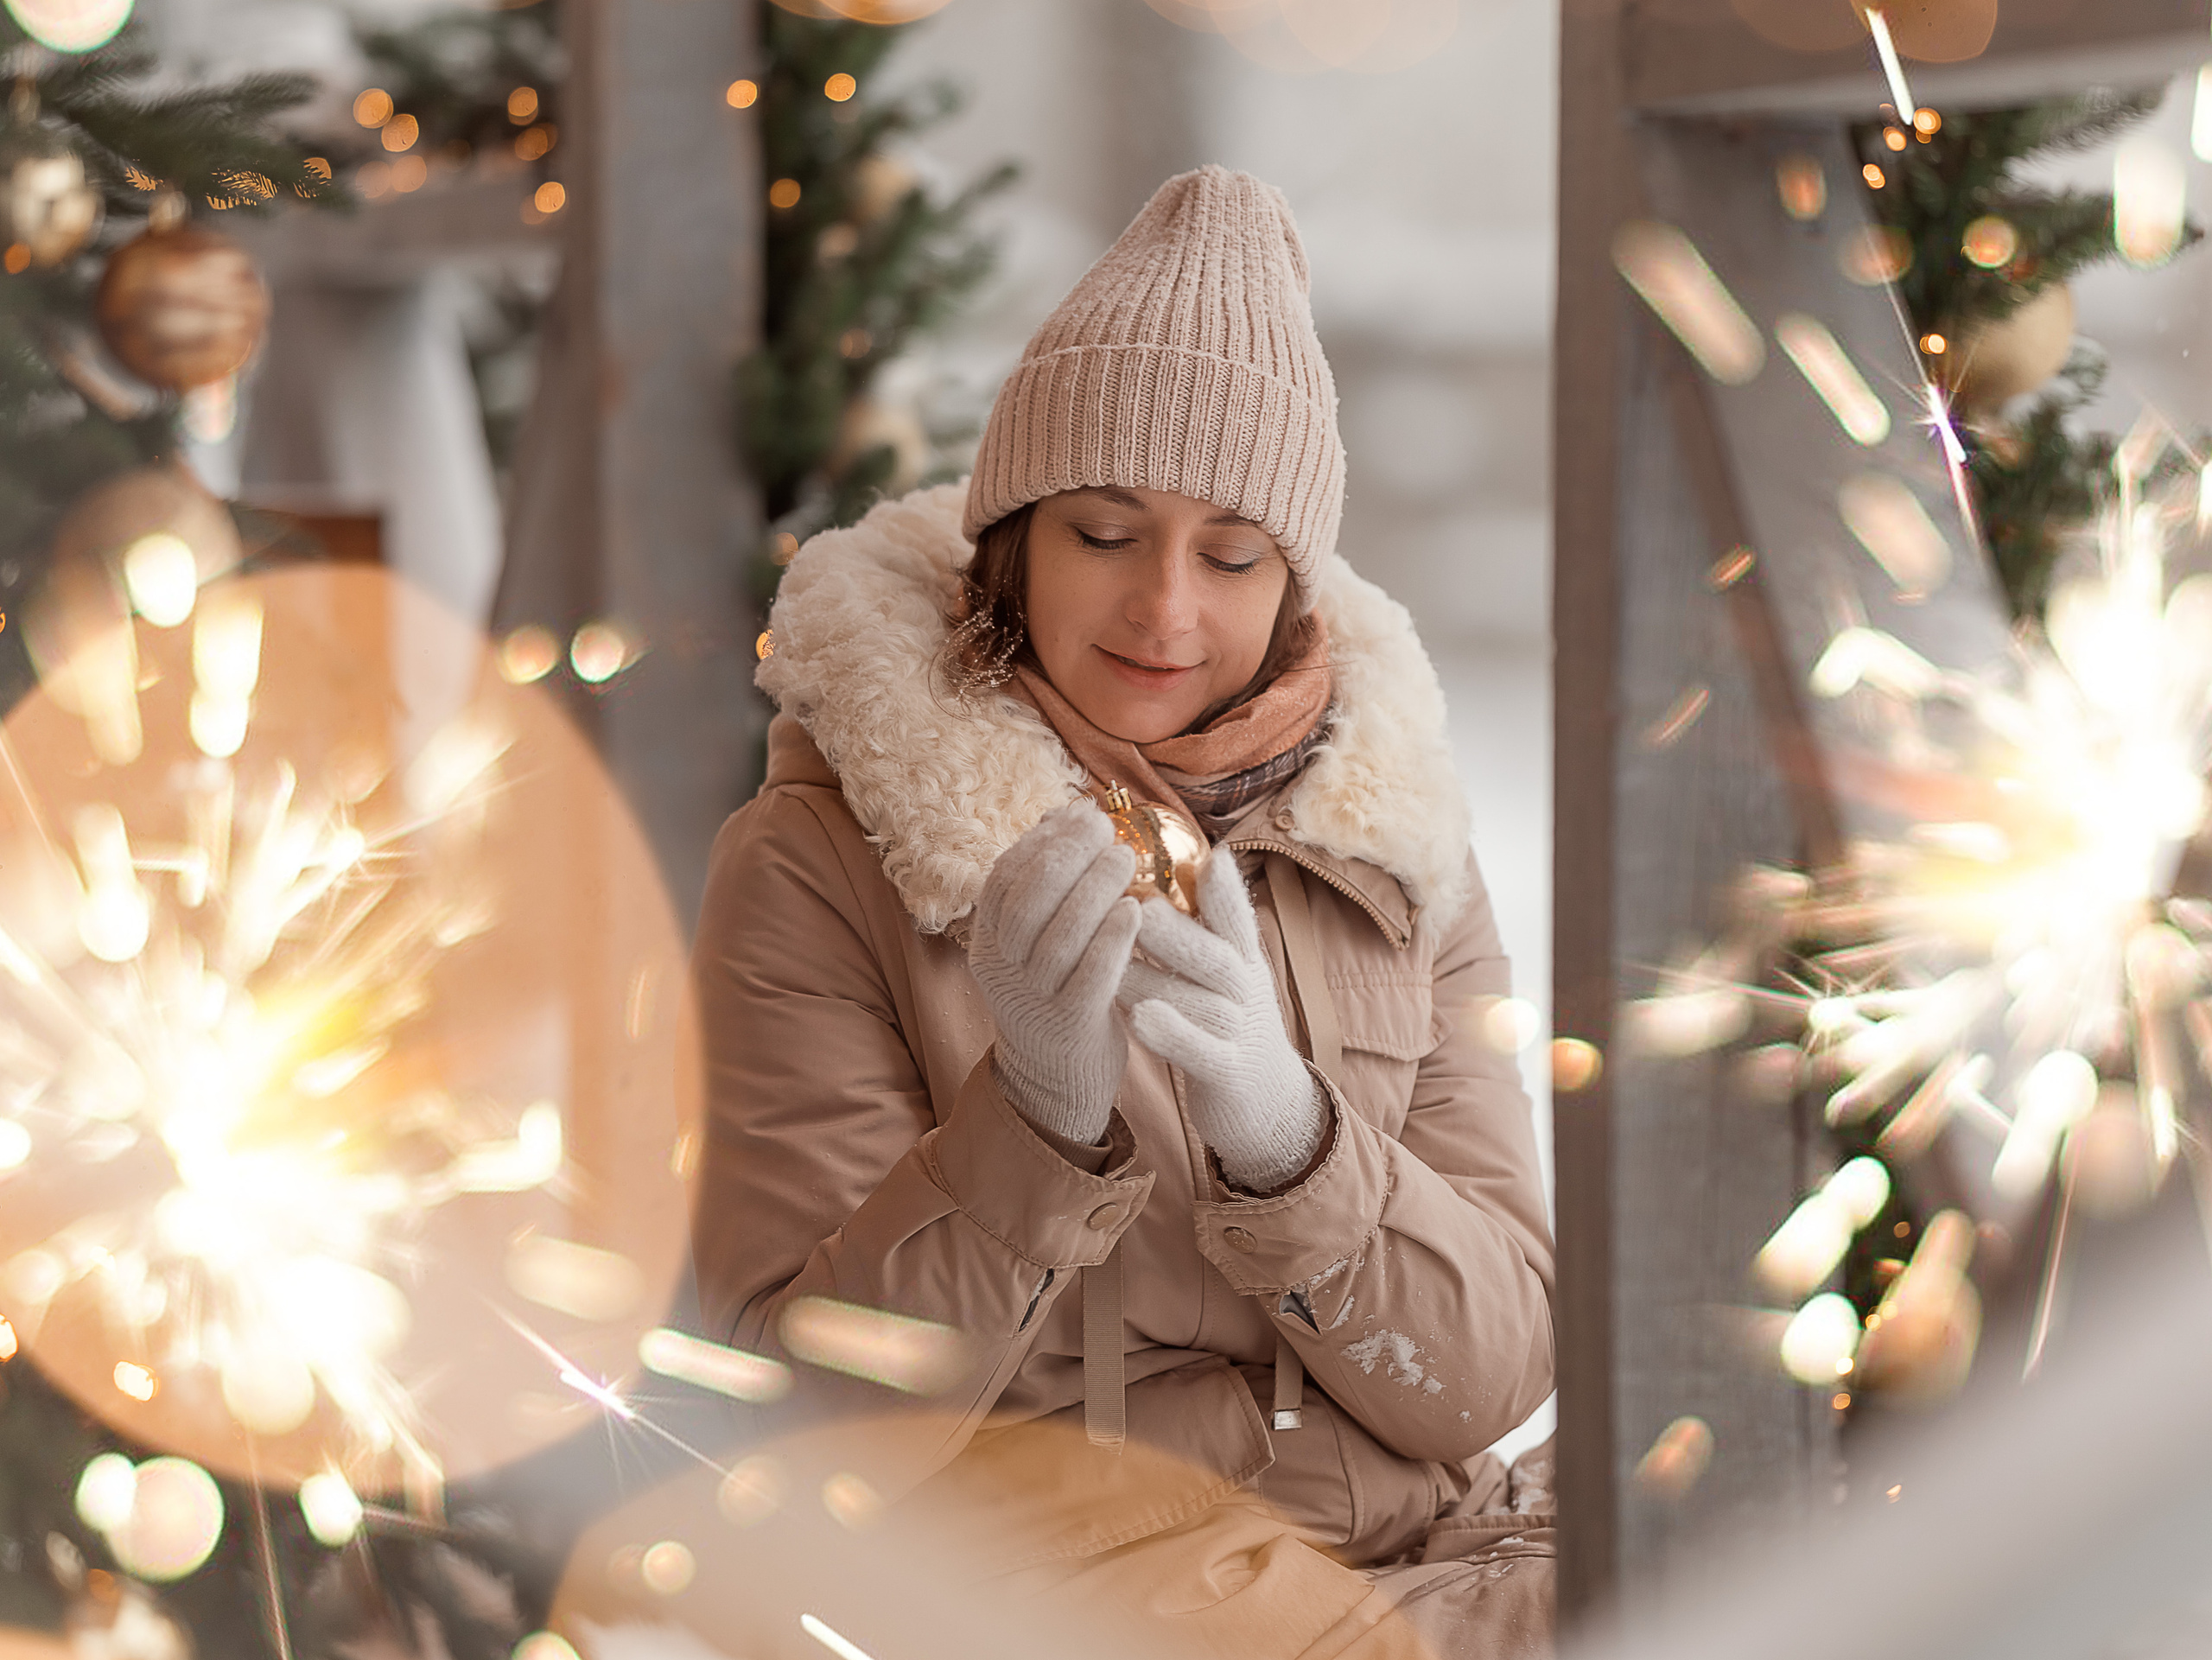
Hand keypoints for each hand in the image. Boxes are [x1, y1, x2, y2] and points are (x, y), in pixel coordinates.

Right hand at [968, 800, 1140, 1146]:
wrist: (1055, 1084)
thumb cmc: (1057, 996)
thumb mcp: (1034, 946)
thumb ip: (1044, 890)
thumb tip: (1062, 816)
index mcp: (989, 944)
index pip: (1002, 880)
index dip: (1039, 841)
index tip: (1078, 812)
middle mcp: (1003, 971)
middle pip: (1025, 902)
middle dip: (1065, 856)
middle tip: (1104, 828)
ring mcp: (1034, 1001)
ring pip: (1056, 937)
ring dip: (1092, 890)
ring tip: (1125, 859)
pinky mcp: (1070, 1028)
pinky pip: (1089, 978)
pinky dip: (1111, 940)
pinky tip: (1136, 910)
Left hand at [1118, 852, 1328, 1192]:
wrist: (1267, 1103)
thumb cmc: (1231, 1023)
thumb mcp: (1230, 973)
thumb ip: (1210, 929)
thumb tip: (1197, 862)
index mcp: (1245, 962)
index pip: (1238, 921)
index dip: (1226, 890)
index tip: (1210, 855)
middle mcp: (1247, 993)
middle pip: (1218, 957)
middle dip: (1179, 932)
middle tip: (1139, 905)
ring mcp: (1240, 1034)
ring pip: (1200, 1003)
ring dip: (1157, 981)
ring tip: (1115, 966)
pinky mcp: (1229, 1074)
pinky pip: (1199, 1052)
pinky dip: (1172, 1035)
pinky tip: (1138, 1020)